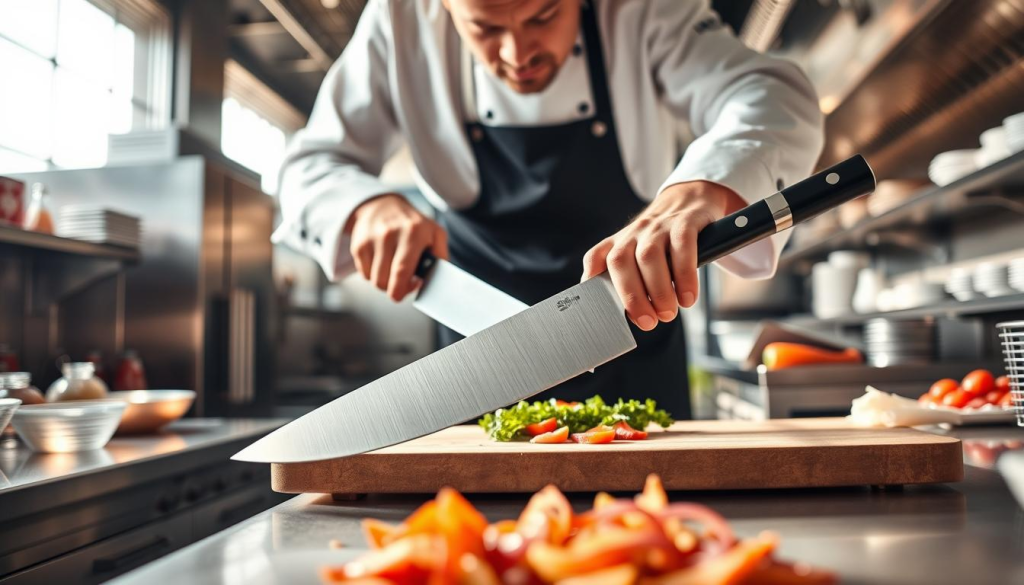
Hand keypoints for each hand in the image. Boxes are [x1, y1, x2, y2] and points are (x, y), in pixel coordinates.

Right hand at [346, 193, 448, 301]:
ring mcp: (371, 239)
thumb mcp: (434, 233)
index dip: (404, 288)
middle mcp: (389, 234)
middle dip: (394, 291)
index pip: (402, 270)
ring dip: (384, 283)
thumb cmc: (413, 225)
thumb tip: (438, 278)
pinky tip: (382, 263)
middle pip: (385, 280)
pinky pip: (364, 274)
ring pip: (374, 280)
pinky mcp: (357, 245)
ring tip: (393, 272)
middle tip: (402, 287)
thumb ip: (440, 255)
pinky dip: (373, 275)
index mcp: (413, 231)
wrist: (382, 205)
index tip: (409, 290)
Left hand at [581, 181, 742, 330]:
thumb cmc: (663, 237)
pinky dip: (684, 275)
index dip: (591, 281)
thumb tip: (632, 316)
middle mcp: (634, 232)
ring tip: (669, 312)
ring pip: (649, 256)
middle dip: (632, 297)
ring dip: (658, 290)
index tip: (601, 309)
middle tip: (649, 322)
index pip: (595, 258)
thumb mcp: (639, 251)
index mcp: (619, 241)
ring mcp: (659, 226)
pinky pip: (682, 247)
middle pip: (621, 262)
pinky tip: (688, 296)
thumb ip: (629, 278)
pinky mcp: (685, 222)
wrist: (691, 197)